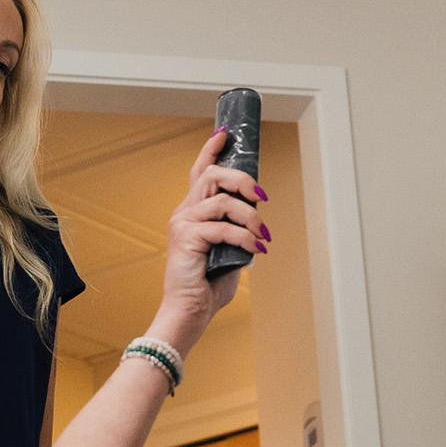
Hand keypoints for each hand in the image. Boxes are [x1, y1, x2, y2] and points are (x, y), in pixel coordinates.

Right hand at [151, 131, 269, 350]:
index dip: (212, 149)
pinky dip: (244, 237)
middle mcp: (184, 212)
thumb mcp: (228, 250)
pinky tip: (255, 249)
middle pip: (213, 175)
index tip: (225, 134)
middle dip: (242, 179)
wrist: (189, 312)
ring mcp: (183, 223)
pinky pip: (223, 227)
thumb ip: (237, 230)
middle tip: (261, 197)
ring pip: (222, 198)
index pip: (200, 171)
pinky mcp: (187, 238)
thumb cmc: (208, 285)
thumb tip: (257, 219)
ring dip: (250, 215)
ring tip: (261, 235)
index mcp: (192, 212)